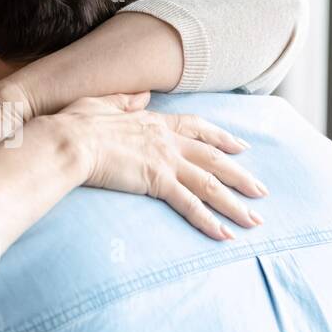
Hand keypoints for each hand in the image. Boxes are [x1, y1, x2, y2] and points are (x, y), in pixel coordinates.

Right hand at [55, 92, 267, 240]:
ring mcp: (165, 161)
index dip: (222, 138)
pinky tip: (224, 235)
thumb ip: (125, 100)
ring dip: (235, 204)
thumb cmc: (77, 124)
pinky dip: (209, 221)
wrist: (70, 141)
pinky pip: (189, 205)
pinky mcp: (157, 182)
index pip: (197, 128)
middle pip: (213, 159)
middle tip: (261, 191)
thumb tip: (141, 96)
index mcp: (154, 122)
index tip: (241, 147)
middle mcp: (167, 141)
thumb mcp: (102, 103)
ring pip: (210, 184)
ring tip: (254, 220)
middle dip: (240, 176)